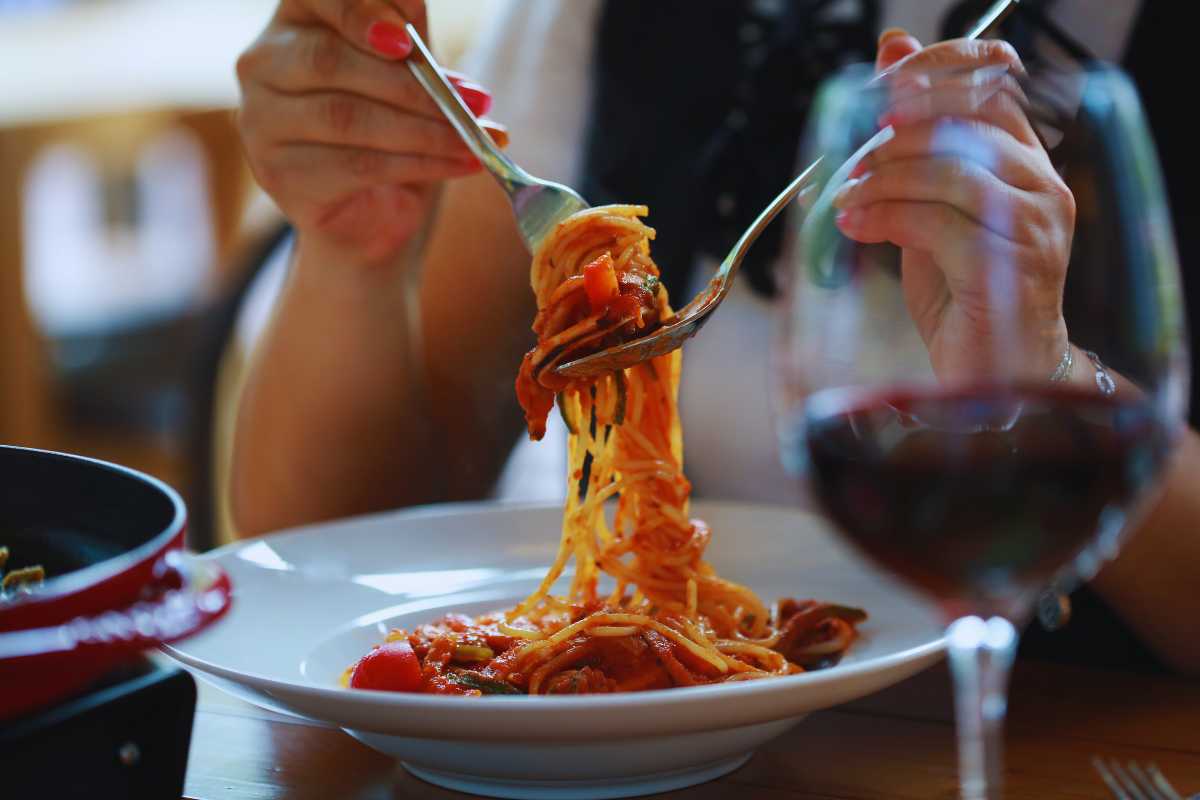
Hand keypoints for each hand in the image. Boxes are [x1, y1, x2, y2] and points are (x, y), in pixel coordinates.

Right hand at [236, 0, 492, 265]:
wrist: (370, 212)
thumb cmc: (390, 128)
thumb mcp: (407, 73)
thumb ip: (412, 42)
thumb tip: (427, 37)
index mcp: (294, 20)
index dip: (358, 13)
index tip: (406, 39)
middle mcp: (262, 64)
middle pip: (330, 61)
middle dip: (412, 84)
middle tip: (475, 102)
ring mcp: (262, 122)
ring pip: (346, 118)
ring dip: (424, 130)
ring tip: (473, 140)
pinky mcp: (279, 174)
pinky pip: (356, 165)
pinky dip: (419, 164)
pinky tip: (460, 164)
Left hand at [833, 32, 1076, 382]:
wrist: (995, 375)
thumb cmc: (963, 293)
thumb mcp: (929, 211)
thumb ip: (913, 149)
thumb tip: (889, 59)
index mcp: (1028, 164)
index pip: (991, 87)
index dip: (934, 74)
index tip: (880, 92)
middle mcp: (1044, 186)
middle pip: (966, 125)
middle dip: (894, 140)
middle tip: (848, 165)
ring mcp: (1035, 227)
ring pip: (952, 173)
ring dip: (883, 182)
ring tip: (845, 202)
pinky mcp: (1011, 268)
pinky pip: (940, 225)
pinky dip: (886, 219)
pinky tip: (855, 228)